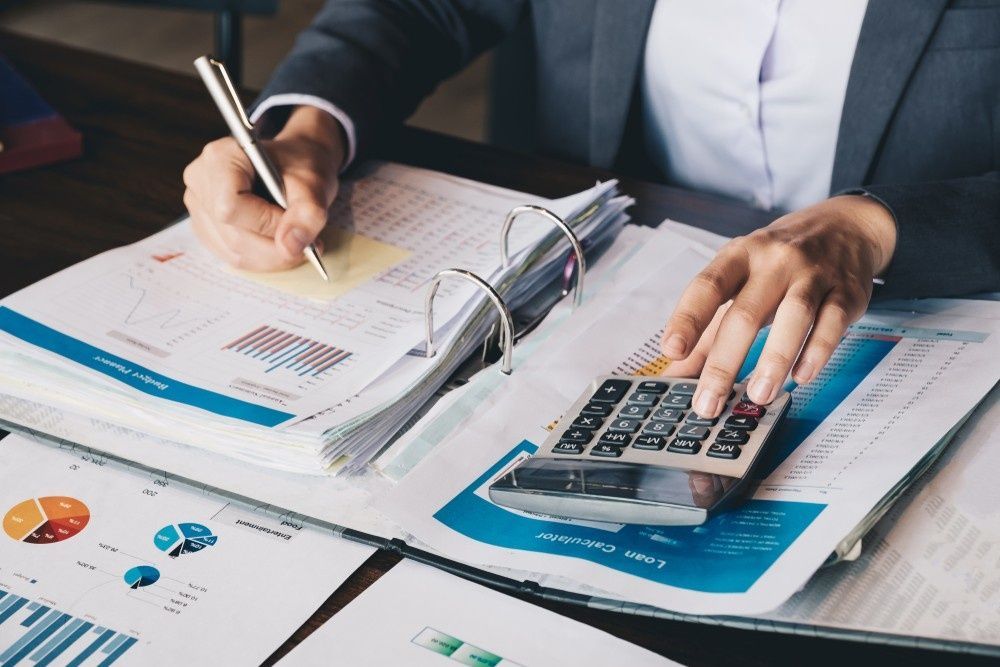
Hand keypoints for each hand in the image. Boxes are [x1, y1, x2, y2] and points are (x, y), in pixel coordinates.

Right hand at [182, 106, 346, 270]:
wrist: (295, 164)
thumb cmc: (301, 165)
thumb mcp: (314, 184)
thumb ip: (307, 214)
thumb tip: (289, 248)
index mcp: (220, 157)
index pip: (231, 206)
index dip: (267, 223)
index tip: (294, 221)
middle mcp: (200, 180)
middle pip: (234, 235)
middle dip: (276, 248)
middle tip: (308, 243)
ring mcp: (199, 206)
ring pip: (234, 252)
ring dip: (273, 257)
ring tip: (297, 242)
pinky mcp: (205, 227)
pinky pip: (232, 257)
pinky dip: (263, 259)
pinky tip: (280, 244)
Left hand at [662, 195, 896, 417]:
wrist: (843, 226)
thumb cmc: (778, 262)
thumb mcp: (738, 280)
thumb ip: (707, 329)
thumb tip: (676, 374)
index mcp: (738, 256)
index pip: (707, 287)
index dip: (687, 319)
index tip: (671, 351)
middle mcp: (774, 261)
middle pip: (745, 313)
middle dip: (724, 363)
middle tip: (709, 402)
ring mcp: (812, 274)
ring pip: (794, 317)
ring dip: (774, 360)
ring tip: (758, 395)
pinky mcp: (846, 291)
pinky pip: (832, 323)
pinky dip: (817, 352)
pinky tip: (802, 377)